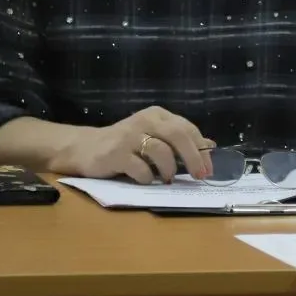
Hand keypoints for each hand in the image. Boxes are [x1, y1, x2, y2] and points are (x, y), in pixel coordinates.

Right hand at [54, 106, 212, 184]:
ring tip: (167, 179)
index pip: (187, 128)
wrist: (85, 148)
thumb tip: (211, 146)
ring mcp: (129, 136)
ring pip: (161, 151)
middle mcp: (145, 120)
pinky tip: (146, 180)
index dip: (201, 149)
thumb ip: (179, 140)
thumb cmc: (125, 144)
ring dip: (169, 169)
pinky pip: (140, 168)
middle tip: (199, 176)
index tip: (208, 169)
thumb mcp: (154, 136)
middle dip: (193, 158)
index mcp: (158, 115)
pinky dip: (148, 177)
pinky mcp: (115, 153)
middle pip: (178, 135)